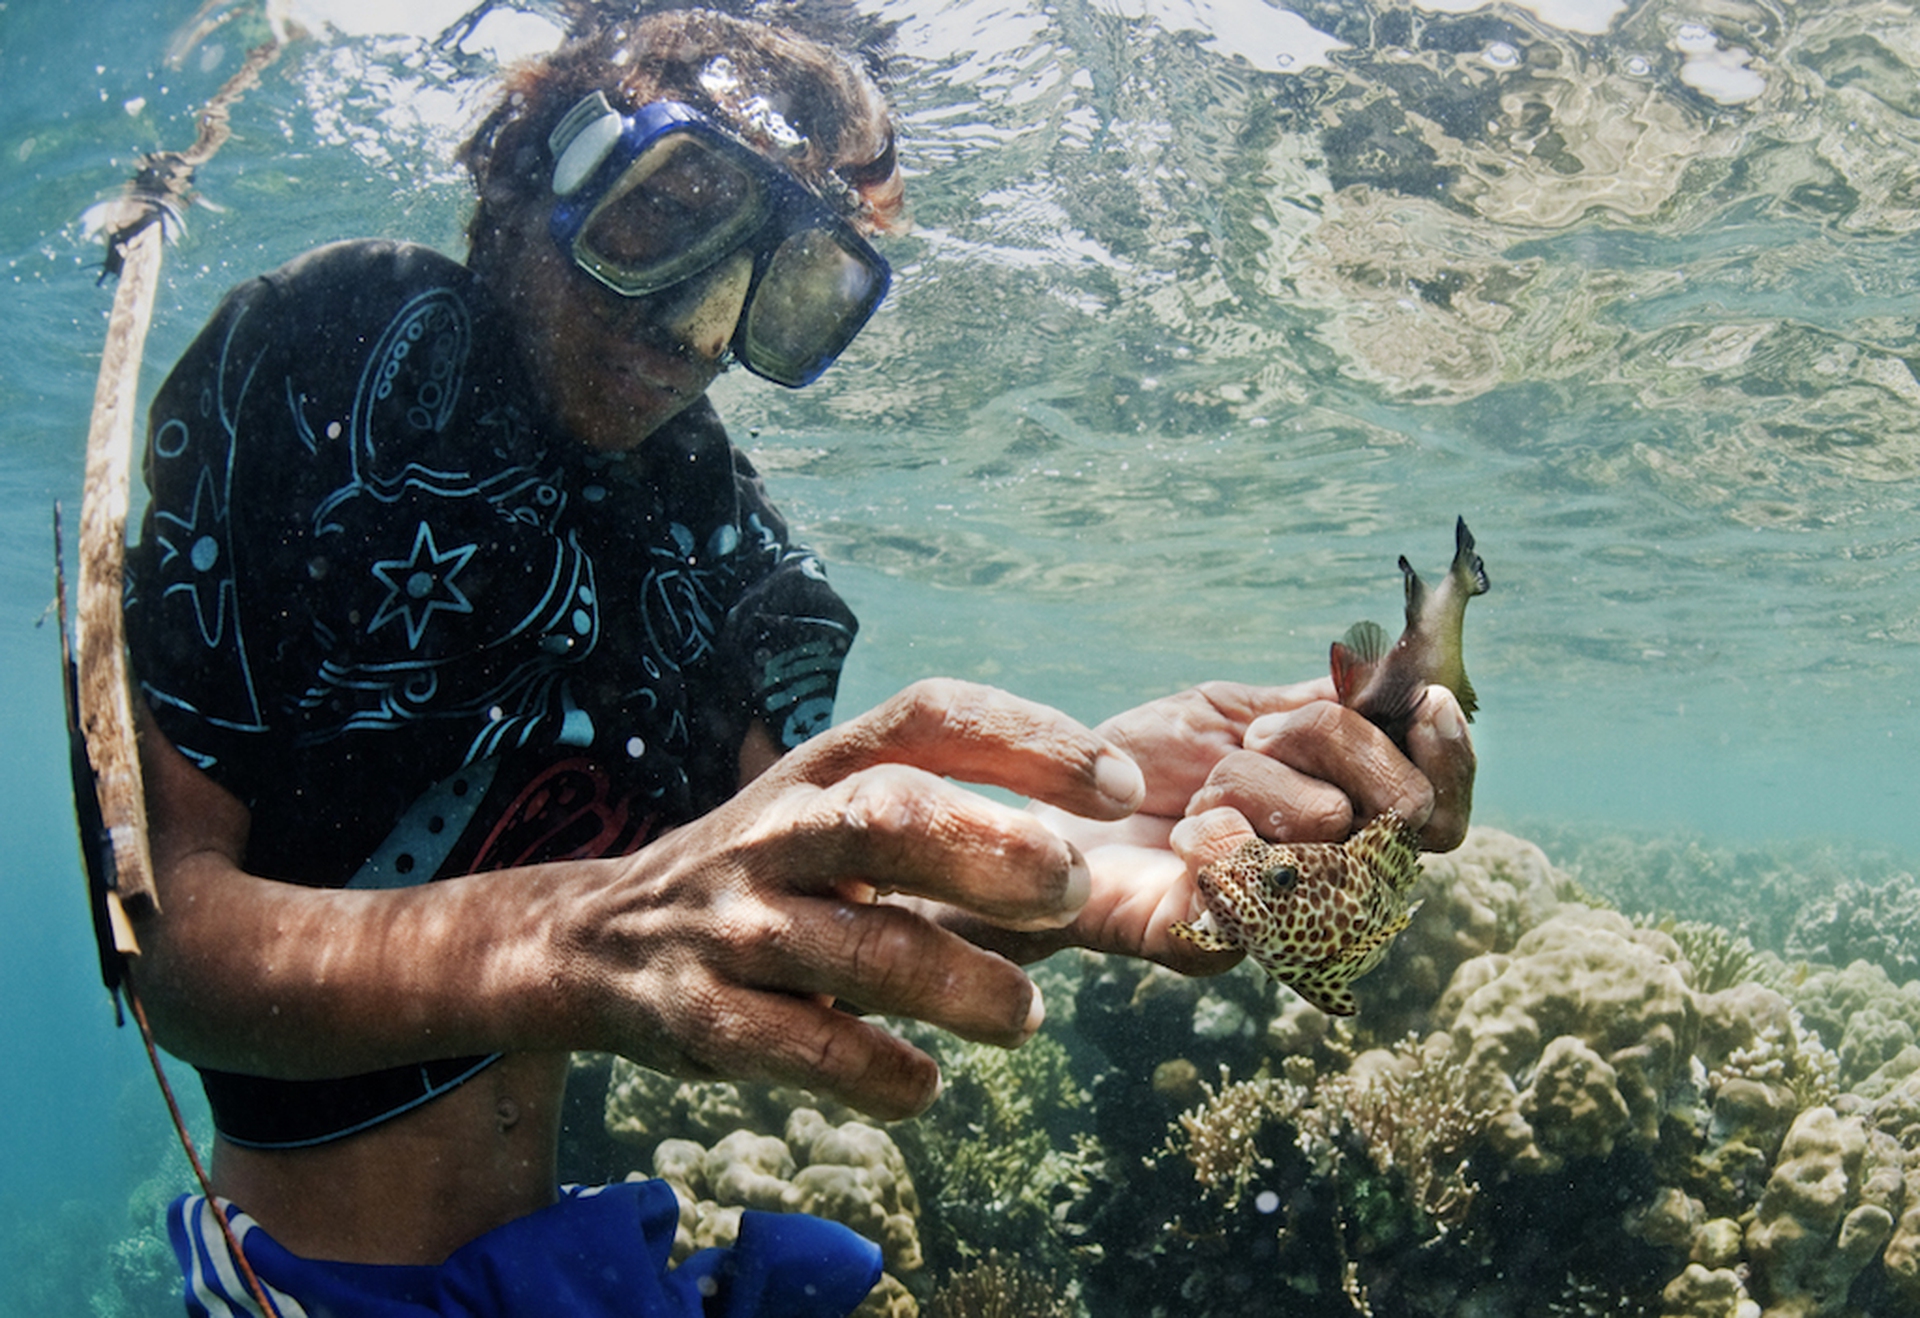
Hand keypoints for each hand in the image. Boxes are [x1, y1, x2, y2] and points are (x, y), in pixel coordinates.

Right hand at [556, 679, 1144, 1120]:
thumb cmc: (771, 876)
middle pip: (891, 817)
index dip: (1030, 739)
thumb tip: (1100, 862)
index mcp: (824, 765)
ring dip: (960, 985)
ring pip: (862, 950)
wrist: (598, 941)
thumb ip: (947, 828)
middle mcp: (779, 829)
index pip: (931, 716)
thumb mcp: (837, 818)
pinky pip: (806, 1049)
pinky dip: (879, 1074)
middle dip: (994, 851)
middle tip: (1074, 891)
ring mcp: (736, 922)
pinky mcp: (704, 1016)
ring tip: (1023, 1018)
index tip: (1120, 785)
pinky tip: (925, 1085)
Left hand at [1014, 678, 1474, 971]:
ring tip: (1200, 791)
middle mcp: (1333, 881)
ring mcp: (1282, 921)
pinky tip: (1184, 835)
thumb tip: (1406, 674)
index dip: (1454, 757)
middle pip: (1402, 808)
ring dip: (1252, 781)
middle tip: (1258, 737)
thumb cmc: (1146, 766)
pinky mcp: (1217, 948)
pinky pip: (1252, 882)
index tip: (1431, 699)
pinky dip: (1214, 834)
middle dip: (1332, 741)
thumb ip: (1322, 702)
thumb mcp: (1239, 711)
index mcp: (1348, 822)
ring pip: (1326, 827)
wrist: (1052, 814)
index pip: (1443, 806)